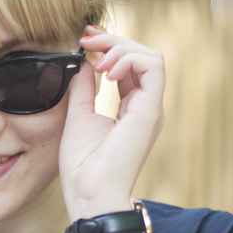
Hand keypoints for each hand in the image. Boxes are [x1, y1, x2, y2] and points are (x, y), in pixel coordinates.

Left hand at [58, 28, 164, 219]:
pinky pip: (153, 67)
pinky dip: (129, 58)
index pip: (130, 65)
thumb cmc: (83, 166)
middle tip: (87, 38)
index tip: (85, 39)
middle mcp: (146, 106)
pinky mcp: (150, 110)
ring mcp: (151, 108)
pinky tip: (107, 69)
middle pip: (142, 55)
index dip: (110, 46)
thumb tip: (85, 64)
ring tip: (98, 60)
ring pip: (150, 56)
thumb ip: (83, 89)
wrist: (90, 193)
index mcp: (132, 109)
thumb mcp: (79, 116)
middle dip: (114, 40)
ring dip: (121, 47)